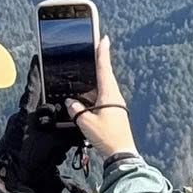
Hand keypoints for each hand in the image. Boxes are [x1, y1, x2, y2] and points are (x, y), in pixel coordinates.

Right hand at [65, 36, 137, 158]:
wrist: (121, 154)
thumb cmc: (107, 137)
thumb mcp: (86, 122)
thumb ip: (76, 110)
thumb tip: (71, 103)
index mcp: (109, 93)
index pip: (104, 68)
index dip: (102, 52)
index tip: (103, 38)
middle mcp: (114, 96)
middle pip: (101, 76)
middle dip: (93, 67)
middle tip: (88, 54)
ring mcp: (114, 105)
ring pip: (99, 90)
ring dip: (89, 87)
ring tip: (78, 84)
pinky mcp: (113, 113)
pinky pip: (100, 100)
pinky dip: (91, 98)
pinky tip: (82, 102)